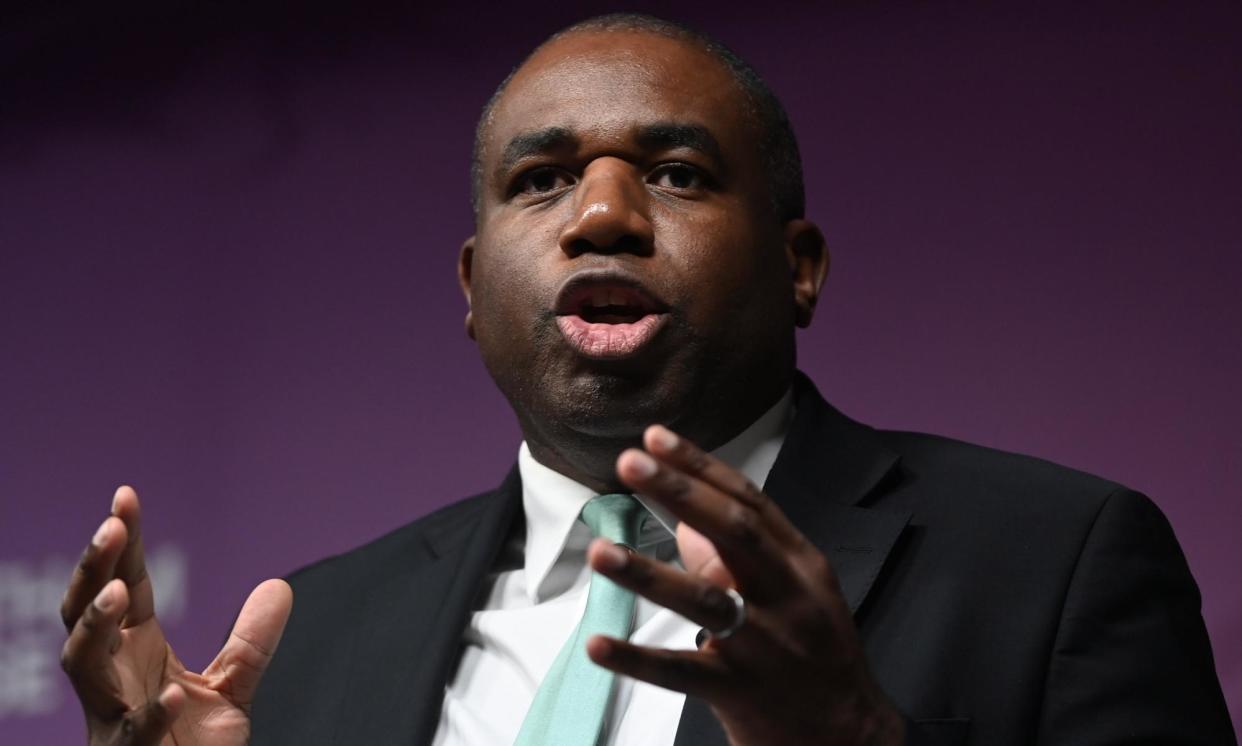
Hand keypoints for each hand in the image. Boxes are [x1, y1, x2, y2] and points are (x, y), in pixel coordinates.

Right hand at [60, 486, 292, 745]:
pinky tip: (172, 695)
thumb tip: (280, 586)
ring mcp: (114, 718)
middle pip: (86, 614)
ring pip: (83, 665)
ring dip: (95, 627)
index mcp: (133, 653)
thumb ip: (250, 641)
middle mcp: (113, 679)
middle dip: (94, 569)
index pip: (124, 586)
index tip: (125, 497)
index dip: (123, 544)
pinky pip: (133, 735)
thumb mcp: (229, 687)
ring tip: (117, 594)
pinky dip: (149, 715)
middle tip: (111, 528)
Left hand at [585, 426, 904, 745]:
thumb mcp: (796, 595)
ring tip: (601, 552)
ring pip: (705, 601)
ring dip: (649, 574)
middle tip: (630, 463)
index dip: (701, 467)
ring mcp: (767, 645)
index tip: (655, 438)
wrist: (850, 739)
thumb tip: (684, 522)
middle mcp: (789, 597)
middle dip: (681, 493)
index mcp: (802, 565)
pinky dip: (638, 660)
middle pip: (735, 533)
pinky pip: (682, 673)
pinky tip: (598, 645)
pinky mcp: (742, 692)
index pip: (749, 501)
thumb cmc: (816, 657)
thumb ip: (742, 558)